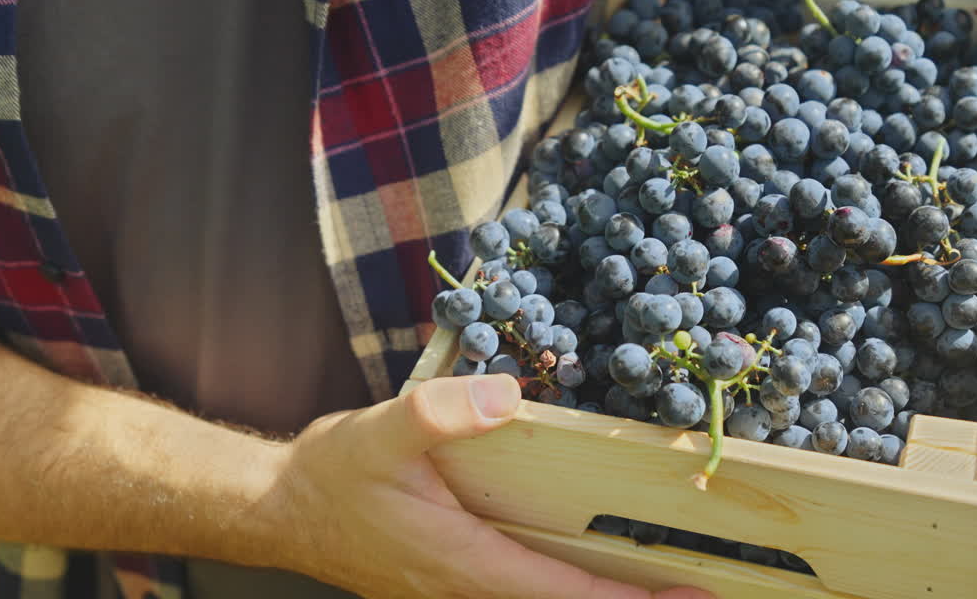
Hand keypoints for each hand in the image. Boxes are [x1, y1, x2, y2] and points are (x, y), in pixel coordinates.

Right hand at [271, 373, 711, 598]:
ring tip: (659, 587)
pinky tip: (587, 571)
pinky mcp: (447, 584)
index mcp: (457, 561)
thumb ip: (436, 414)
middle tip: (698, 594)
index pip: (556, 593)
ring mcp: (452, 594)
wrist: (278, 509)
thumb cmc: (330, 475)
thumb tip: (505, 397)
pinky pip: (517, 597)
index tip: (684, 596)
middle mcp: (461, 590)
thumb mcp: (377, 432)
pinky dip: (562, 592)